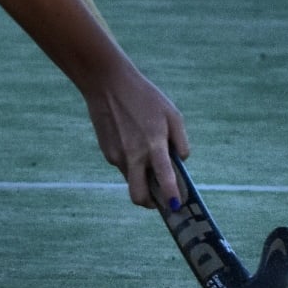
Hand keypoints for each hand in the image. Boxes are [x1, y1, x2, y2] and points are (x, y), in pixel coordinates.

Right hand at [85, 63, 190, 209]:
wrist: (107, 82)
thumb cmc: (144, 96)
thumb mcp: (171, 113)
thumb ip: (180, 141)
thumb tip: (180, 161)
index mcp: (153, 145)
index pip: (164, 180)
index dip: (172, 197)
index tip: (176, 205)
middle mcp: (133, 155)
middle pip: (139, 196)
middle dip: (150, 203)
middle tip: (160, 197)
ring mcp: (117, 155)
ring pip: (131, 179)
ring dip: (142, 177)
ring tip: (148, 153)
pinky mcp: (107, 151)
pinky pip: (123, 165)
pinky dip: (131, 162)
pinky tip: (132, 139)